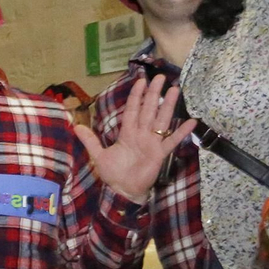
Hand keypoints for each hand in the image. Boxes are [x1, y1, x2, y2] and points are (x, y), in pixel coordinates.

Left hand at [74, 74, 194, 202]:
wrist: (123, 191)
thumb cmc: (113, 173)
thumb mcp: (99, 156)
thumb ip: (90, 141)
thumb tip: (77, 126)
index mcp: (127, 133)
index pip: (132, 110)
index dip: (136, 96)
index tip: (141, 81)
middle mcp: (141, 134)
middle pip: (148, 110)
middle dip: (154, 94)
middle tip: (161, 77)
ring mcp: (152, 142)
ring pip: (161, 119)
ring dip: (168, 105)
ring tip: (175, 90)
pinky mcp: (160, 153)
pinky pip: (172, 141)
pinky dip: (181, 132)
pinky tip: (191, 122)